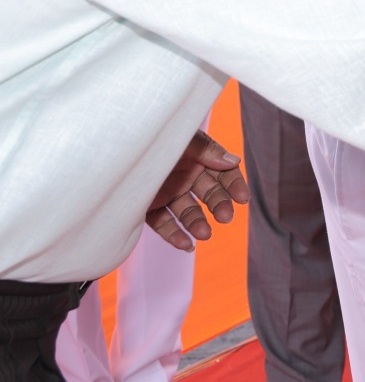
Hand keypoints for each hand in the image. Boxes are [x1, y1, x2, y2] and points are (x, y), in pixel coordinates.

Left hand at [146, 131, 249, 250]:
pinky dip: (175, 235)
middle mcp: (184, 175)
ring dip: (198, 223)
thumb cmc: (147, 135)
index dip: (234, 184)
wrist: (106, 150)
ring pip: (187, 211)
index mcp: (195, 156)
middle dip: (219, 205)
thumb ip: (206, 150)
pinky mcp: (147, 208)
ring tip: (203, 235)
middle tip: (225, 217)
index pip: (222, 171)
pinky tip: (187, 245)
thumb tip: (234, 161)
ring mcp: (166, 192)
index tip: (242, 198)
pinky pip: (164, 223)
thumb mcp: (180, 139)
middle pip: (208, 193)